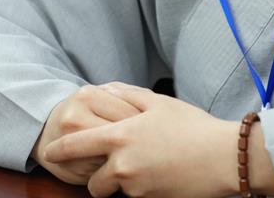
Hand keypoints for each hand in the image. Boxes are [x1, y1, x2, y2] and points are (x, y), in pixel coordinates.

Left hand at [42, 82, 243, 197]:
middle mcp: (122, 165)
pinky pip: (135, 197)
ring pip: (115, 191)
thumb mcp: (159, 102)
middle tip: (109, 168)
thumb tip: (104, 87)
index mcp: (120, 136)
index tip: (49, 152)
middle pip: (92, 182)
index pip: (76, 146)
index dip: (59, 151)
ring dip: (121, 185)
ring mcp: (136, 187)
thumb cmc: (192, 126)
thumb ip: (126, 94)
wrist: (224, 158)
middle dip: (96, 179)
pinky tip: (159, 175)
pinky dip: (141, 189)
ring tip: (143, 169)